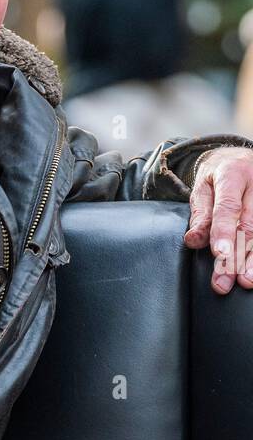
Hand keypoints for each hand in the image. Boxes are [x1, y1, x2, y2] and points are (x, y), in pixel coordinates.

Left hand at [184, 146, 252, 293]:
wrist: (240, 158)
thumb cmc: (218, 176)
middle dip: (237, 256)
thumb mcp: (202, 188)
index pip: (228, 207)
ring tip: (246, 281)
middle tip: (226, 281)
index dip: (224, 232)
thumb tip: (193, 240)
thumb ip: (200, 214)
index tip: (219, 254)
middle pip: (248, 225)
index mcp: (233, 174)